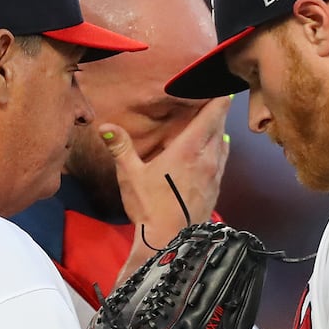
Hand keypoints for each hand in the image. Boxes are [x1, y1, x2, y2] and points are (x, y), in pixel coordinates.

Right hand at [101, 97, 230, 281]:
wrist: (169, 242)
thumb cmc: (149, 207)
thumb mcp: (130, 175)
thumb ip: (120, 147)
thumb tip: (104, 126)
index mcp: (188, 149)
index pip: (212, 115)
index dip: (219, 99)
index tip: (223, 86)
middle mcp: (207, 159)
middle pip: (219, 128)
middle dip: (219, 113)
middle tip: (216, 100)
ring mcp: (214, 176)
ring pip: (223, 146)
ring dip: (219, 134)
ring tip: (213, 126)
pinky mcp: (215, 191)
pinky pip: (221, 164)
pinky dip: (219, 153)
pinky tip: (212, 155)